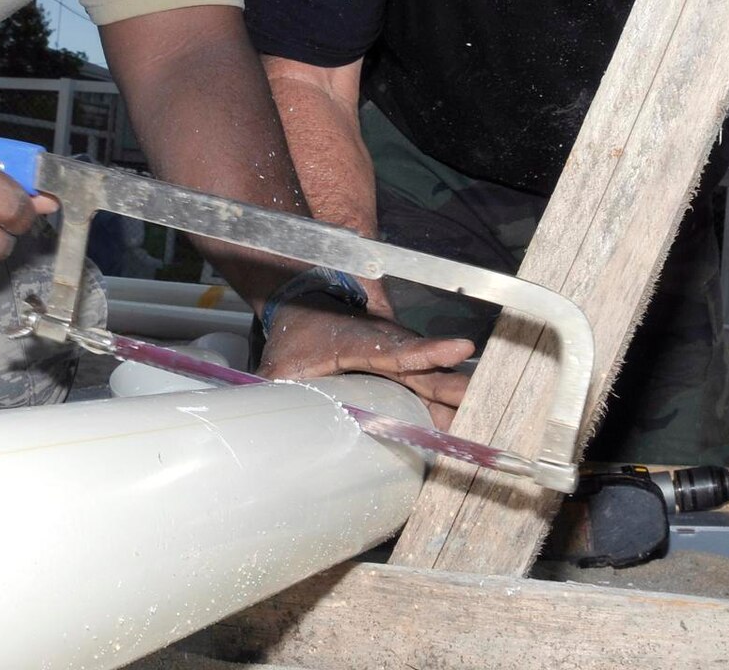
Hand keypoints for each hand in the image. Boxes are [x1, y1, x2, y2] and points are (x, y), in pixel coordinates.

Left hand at [258, 295, 473, 428]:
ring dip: (455, 400)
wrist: (307, 303)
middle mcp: (386, 348)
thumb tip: (243, 409)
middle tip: (484, 400)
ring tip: (486, 418)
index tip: (459, 349)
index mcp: (358, 343)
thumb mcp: (278, 361)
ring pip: (430, 380)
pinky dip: (446, 405)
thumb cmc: (297, 332)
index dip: (425, 353)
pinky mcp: (401, 370)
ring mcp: (397, 358)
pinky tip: (466, 426)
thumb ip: (265, 385)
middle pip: (424, 371)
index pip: (395, 351)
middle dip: (453, 386)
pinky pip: (426, 387)